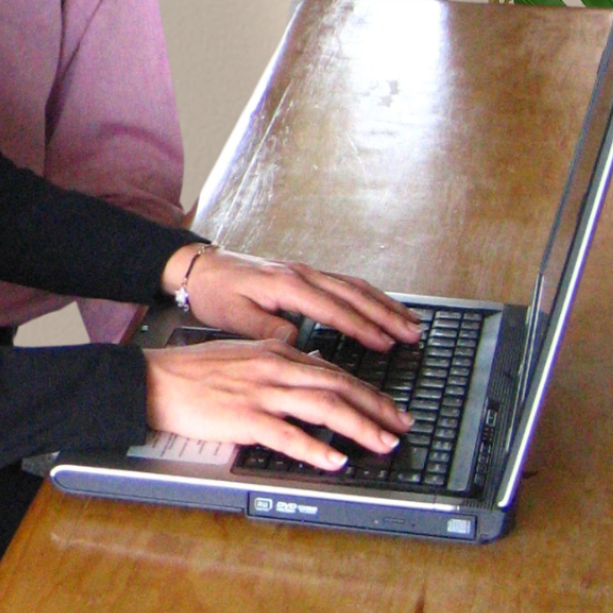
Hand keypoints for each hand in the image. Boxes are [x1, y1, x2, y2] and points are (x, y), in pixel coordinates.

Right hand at [142, 336, 410, 472]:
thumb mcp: (244, 356)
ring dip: (359, 427)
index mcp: (275, 352)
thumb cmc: (194, 372)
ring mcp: (260, 392)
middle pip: (338, 386)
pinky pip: (288, 435)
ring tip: (382, 443)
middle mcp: (274, 368)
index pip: (333, 371)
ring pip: (323, 407)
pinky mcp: (244, 417)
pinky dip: (316, 449)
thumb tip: (313, 368)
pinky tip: (335, 460)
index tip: (390, 408)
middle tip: (402, 427)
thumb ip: (279, 361)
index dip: (368, 391)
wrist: (155, 379)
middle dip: (376, 408)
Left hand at [160, 243, 420, 351]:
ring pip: (354, 286)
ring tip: (409, 323)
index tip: (385, 344)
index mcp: (286, 285)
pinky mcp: (304, 274)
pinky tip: (381, 308)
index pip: (333, 309)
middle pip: (354, 294)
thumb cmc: (215, 293)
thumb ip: (269, 330)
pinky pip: (344, 284)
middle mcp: (302, 274)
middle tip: (412, 334)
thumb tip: (300, 343)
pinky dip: (369, 297)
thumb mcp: (234, 317)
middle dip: (386, 315)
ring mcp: (305, 271)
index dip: (361, 327)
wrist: (199, 268)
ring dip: (384, 305)